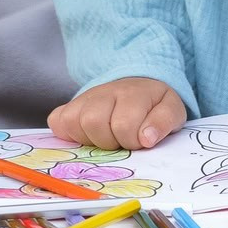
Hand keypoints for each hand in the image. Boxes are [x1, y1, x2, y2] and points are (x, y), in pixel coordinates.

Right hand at [50, 77, 187, 150]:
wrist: (137, 86)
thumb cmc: (153, 105)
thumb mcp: (171, 110)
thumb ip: (164, 122)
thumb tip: (147, 138)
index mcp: (132, 92)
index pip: (124, 125)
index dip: (133, 140)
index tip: (140, 140)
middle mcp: (104, 91)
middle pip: (93, 123)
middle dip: (110, 142)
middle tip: (121, 141)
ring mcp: (84, 98)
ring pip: (73, 122)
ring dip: (90, 139)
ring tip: (106, 139)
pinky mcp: (69, 106)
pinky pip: (56, 121)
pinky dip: (68, 133)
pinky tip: (86, 135)